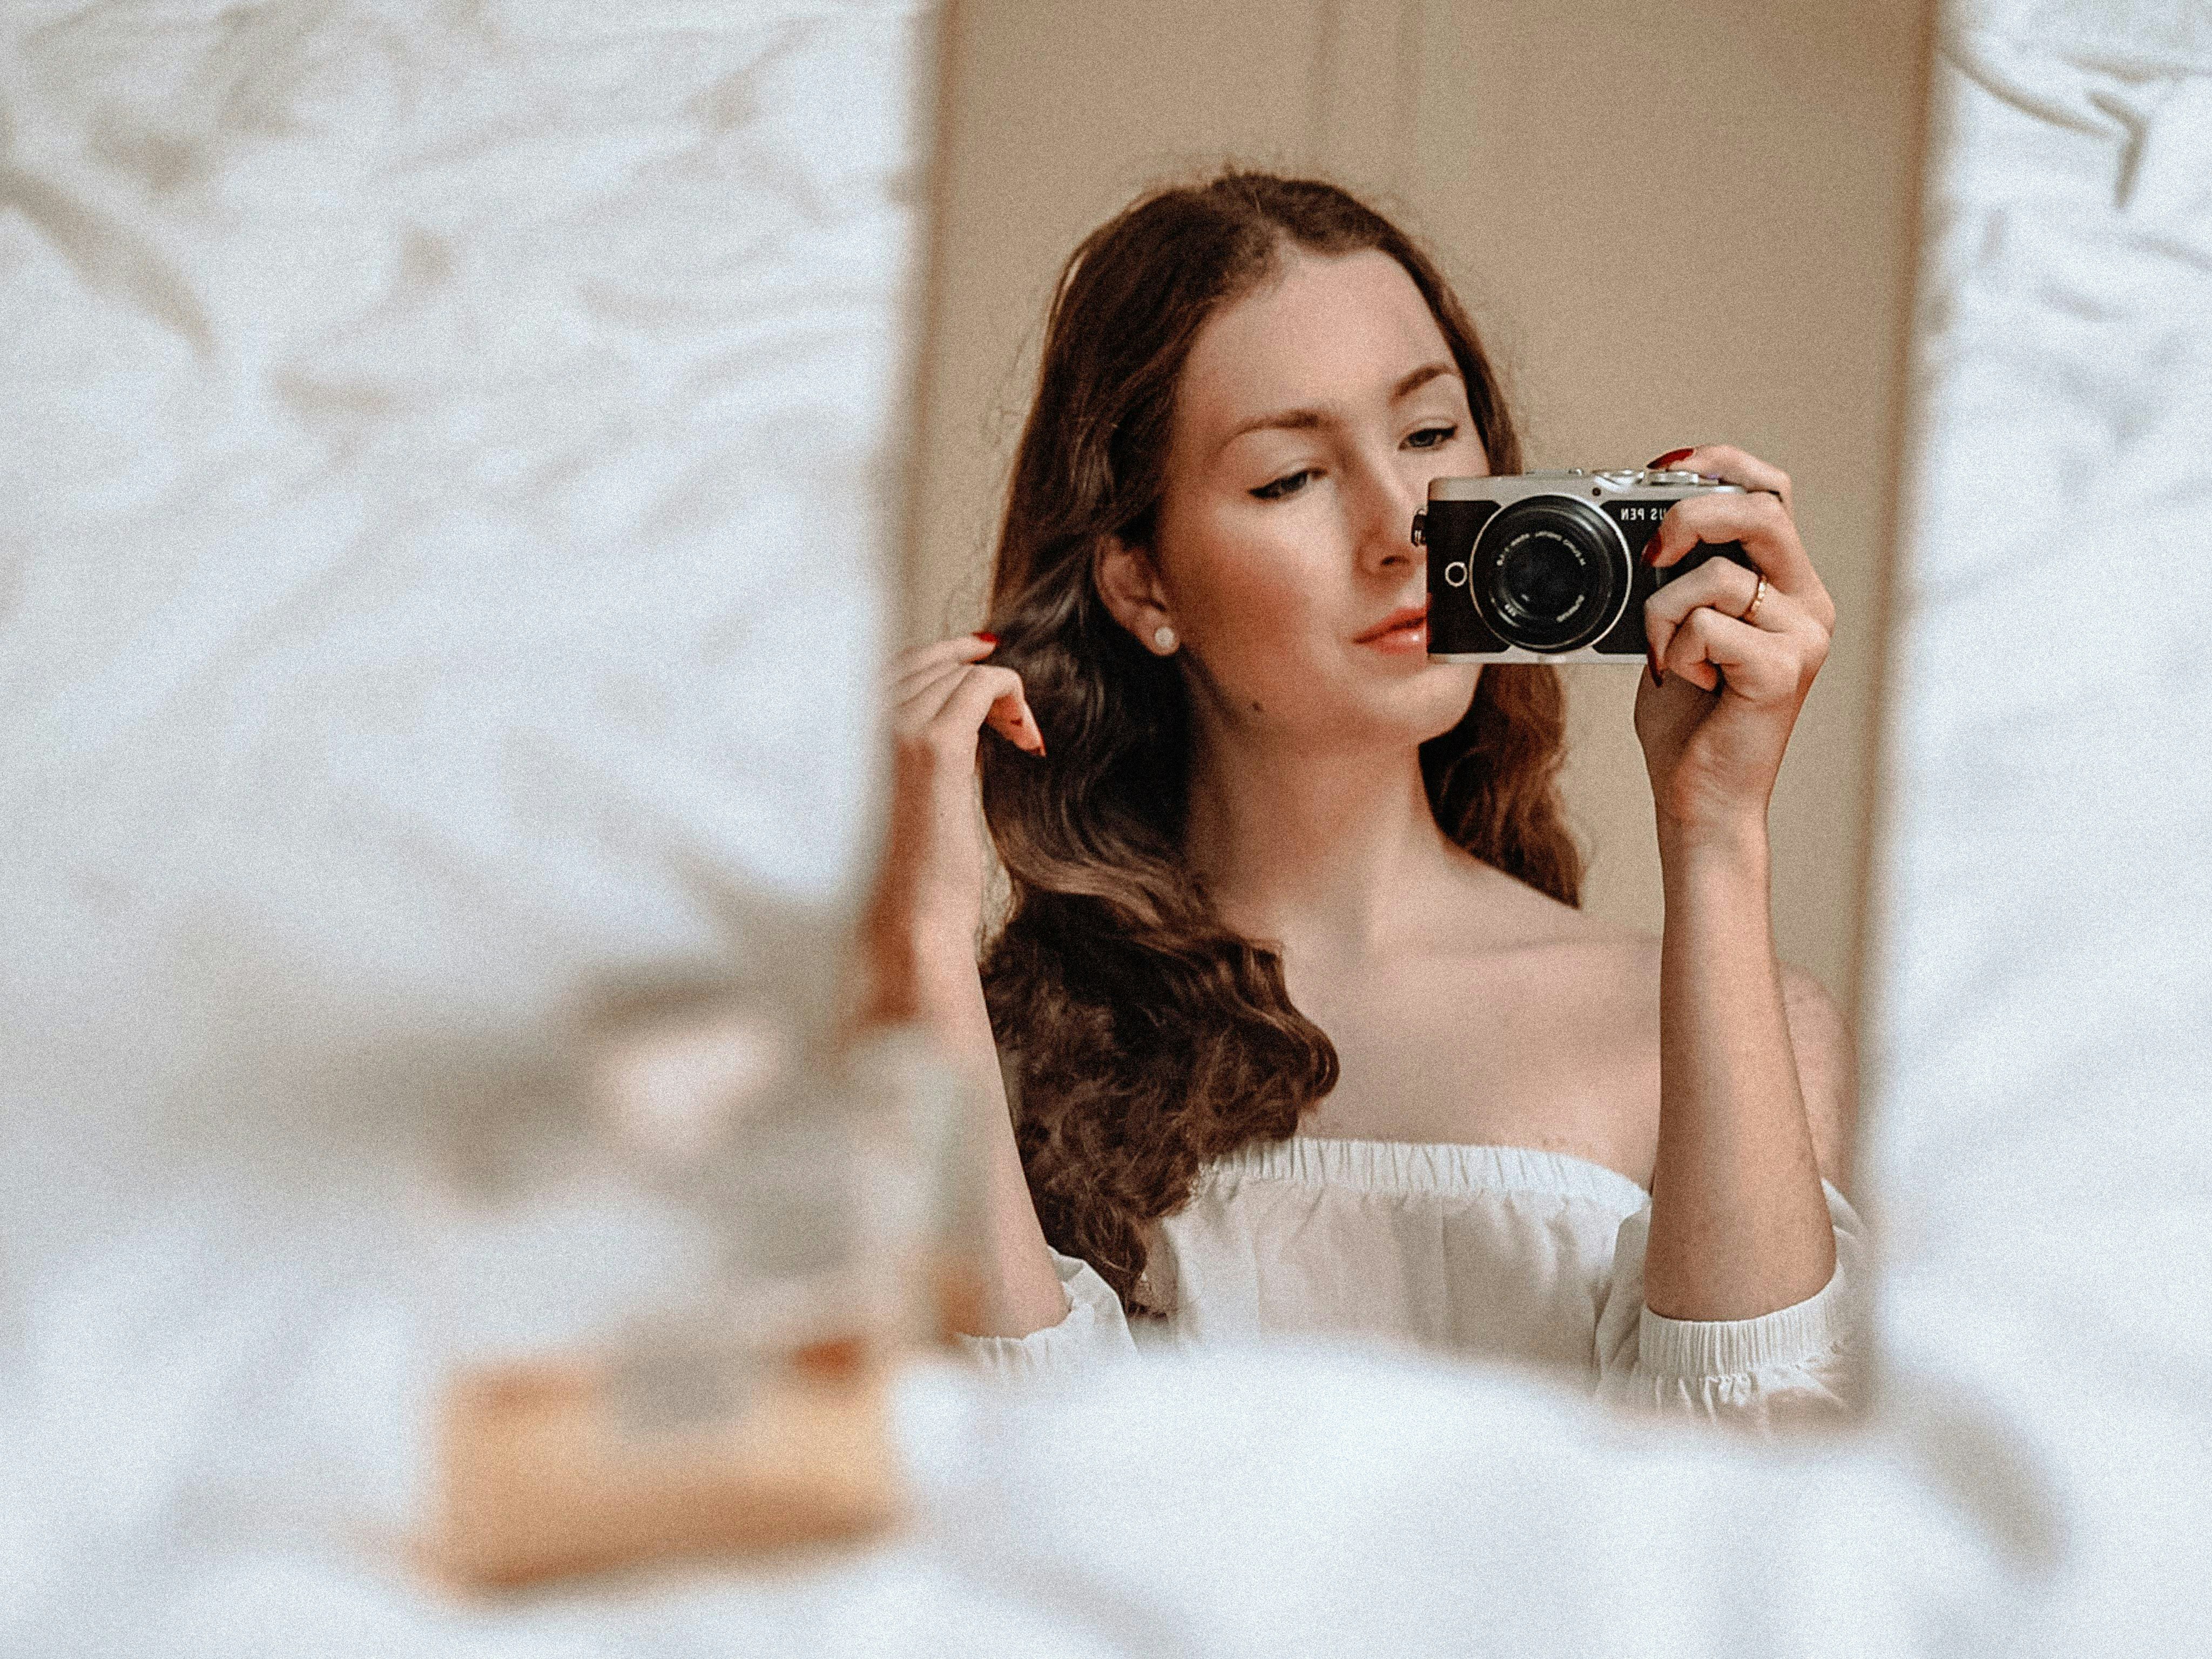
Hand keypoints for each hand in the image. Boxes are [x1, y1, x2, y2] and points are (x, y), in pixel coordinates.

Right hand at [859, 633, 1044, 1013]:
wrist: (907, 919)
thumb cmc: (904, 872)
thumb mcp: (896, 791)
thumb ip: (909, 742)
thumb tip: (959, 703)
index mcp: (837, 730)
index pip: (896, 664)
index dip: (945, 654)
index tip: (987, 654)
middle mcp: (856, 719)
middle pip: (930, 665)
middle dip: (976, 681)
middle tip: (1014, 725)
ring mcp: (892, 728)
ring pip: (960, 674)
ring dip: (1001, 698)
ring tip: (1022, 741)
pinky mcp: (935, 746)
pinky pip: (985, 686)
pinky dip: (1014, 699)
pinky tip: (1028, 740)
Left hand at [1633, 446, 1834, 838]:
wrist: (1699, 797)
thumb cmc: (1689, 717)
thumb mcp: (1679, 628)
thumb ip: (1682, 577)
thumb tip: (1647, 528)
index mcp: (1787, 585)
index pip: (1772, 491)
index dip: (1722, 464)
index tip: (1666, 466)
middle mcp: (1808, 604)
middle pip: (1761, 510)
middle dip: (1691, 515)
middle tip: (1650, 553)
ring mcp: (1803, 638)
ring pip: (1718, 577)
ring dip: (1662, 612)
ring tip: (1665, 657)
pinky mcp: (1782, 672)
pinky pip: (1707, 626)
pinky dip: (1675, 651)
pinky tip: (1687, 683)